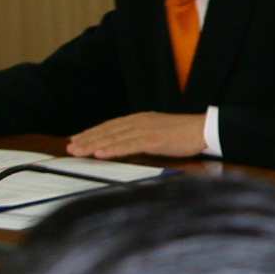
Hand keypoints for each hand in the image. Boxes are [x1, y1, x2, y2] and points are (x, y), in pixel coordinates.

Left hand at [65, 111, 206, 160]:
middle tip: (70, 147)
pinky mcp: (152, 140)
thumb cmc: (185, 134)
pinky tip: (99, 154)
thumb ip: (142, 137)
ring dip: (93, 145)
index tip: (76, 138)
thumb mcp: (158, 133)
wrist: (204, 129)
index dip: (91, 132)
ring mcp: (145, 130)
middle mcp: (139, 122)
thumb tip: (127, 145)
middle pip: (107, 131)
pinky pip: (127, 145)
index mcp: (140, 119)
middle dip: (86, 139)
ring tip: (78, 151)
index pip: (110, 126)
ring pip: (113, 138)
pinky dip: (111, 149)